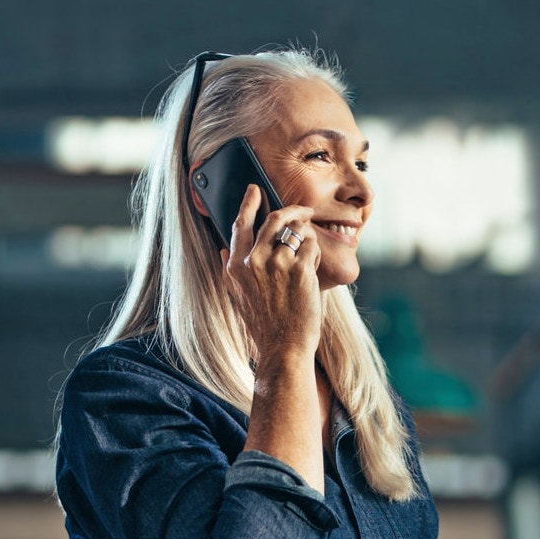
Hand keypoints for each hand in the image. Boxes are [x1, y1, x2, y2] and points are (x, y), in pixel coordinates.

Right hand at [221, 184, 321, 364]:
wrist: (282, 348)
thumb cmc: (264, 326)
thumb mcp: (238, 296)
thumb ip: (230, 269)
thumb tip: (223, 248)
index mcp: (236, 266)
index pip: (240, 224)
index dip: (249, 203)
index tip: (255, 190)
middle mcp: (253, 260)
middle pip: (274, 219)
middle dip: (293, 210)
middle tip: (304, 210)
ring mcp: (277, 263)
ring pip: (297, 230)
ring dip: (307, 237)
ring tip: (309, 252)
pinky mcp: (300, 269)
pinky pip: (311, 246)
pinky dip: (316, 254)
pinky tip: (313, 268)